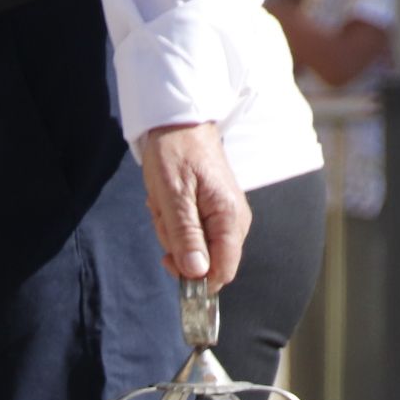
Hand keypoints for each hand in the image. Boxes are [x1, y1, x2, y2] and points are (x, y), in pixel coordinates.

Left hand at [138, 122, 251, 287]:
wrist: (179, 122)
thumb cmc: (175, 153)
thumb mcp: (173, 196)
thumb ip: (186, 236)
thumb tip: (197, 274)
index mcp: (230, 218)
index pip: (223, 272)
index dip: (196, 278)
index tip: (168, 259)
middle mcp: (235, 221)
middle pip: (206, 262)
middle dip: (177, 246)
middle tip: (164, 214)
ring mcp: (226, 217)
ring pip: (196, 248)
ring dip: (172, 231)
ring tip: (165, 202)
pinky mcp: (215, 211)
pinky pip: (193, 232)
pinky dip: (175, 221)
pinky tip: (169, 201)